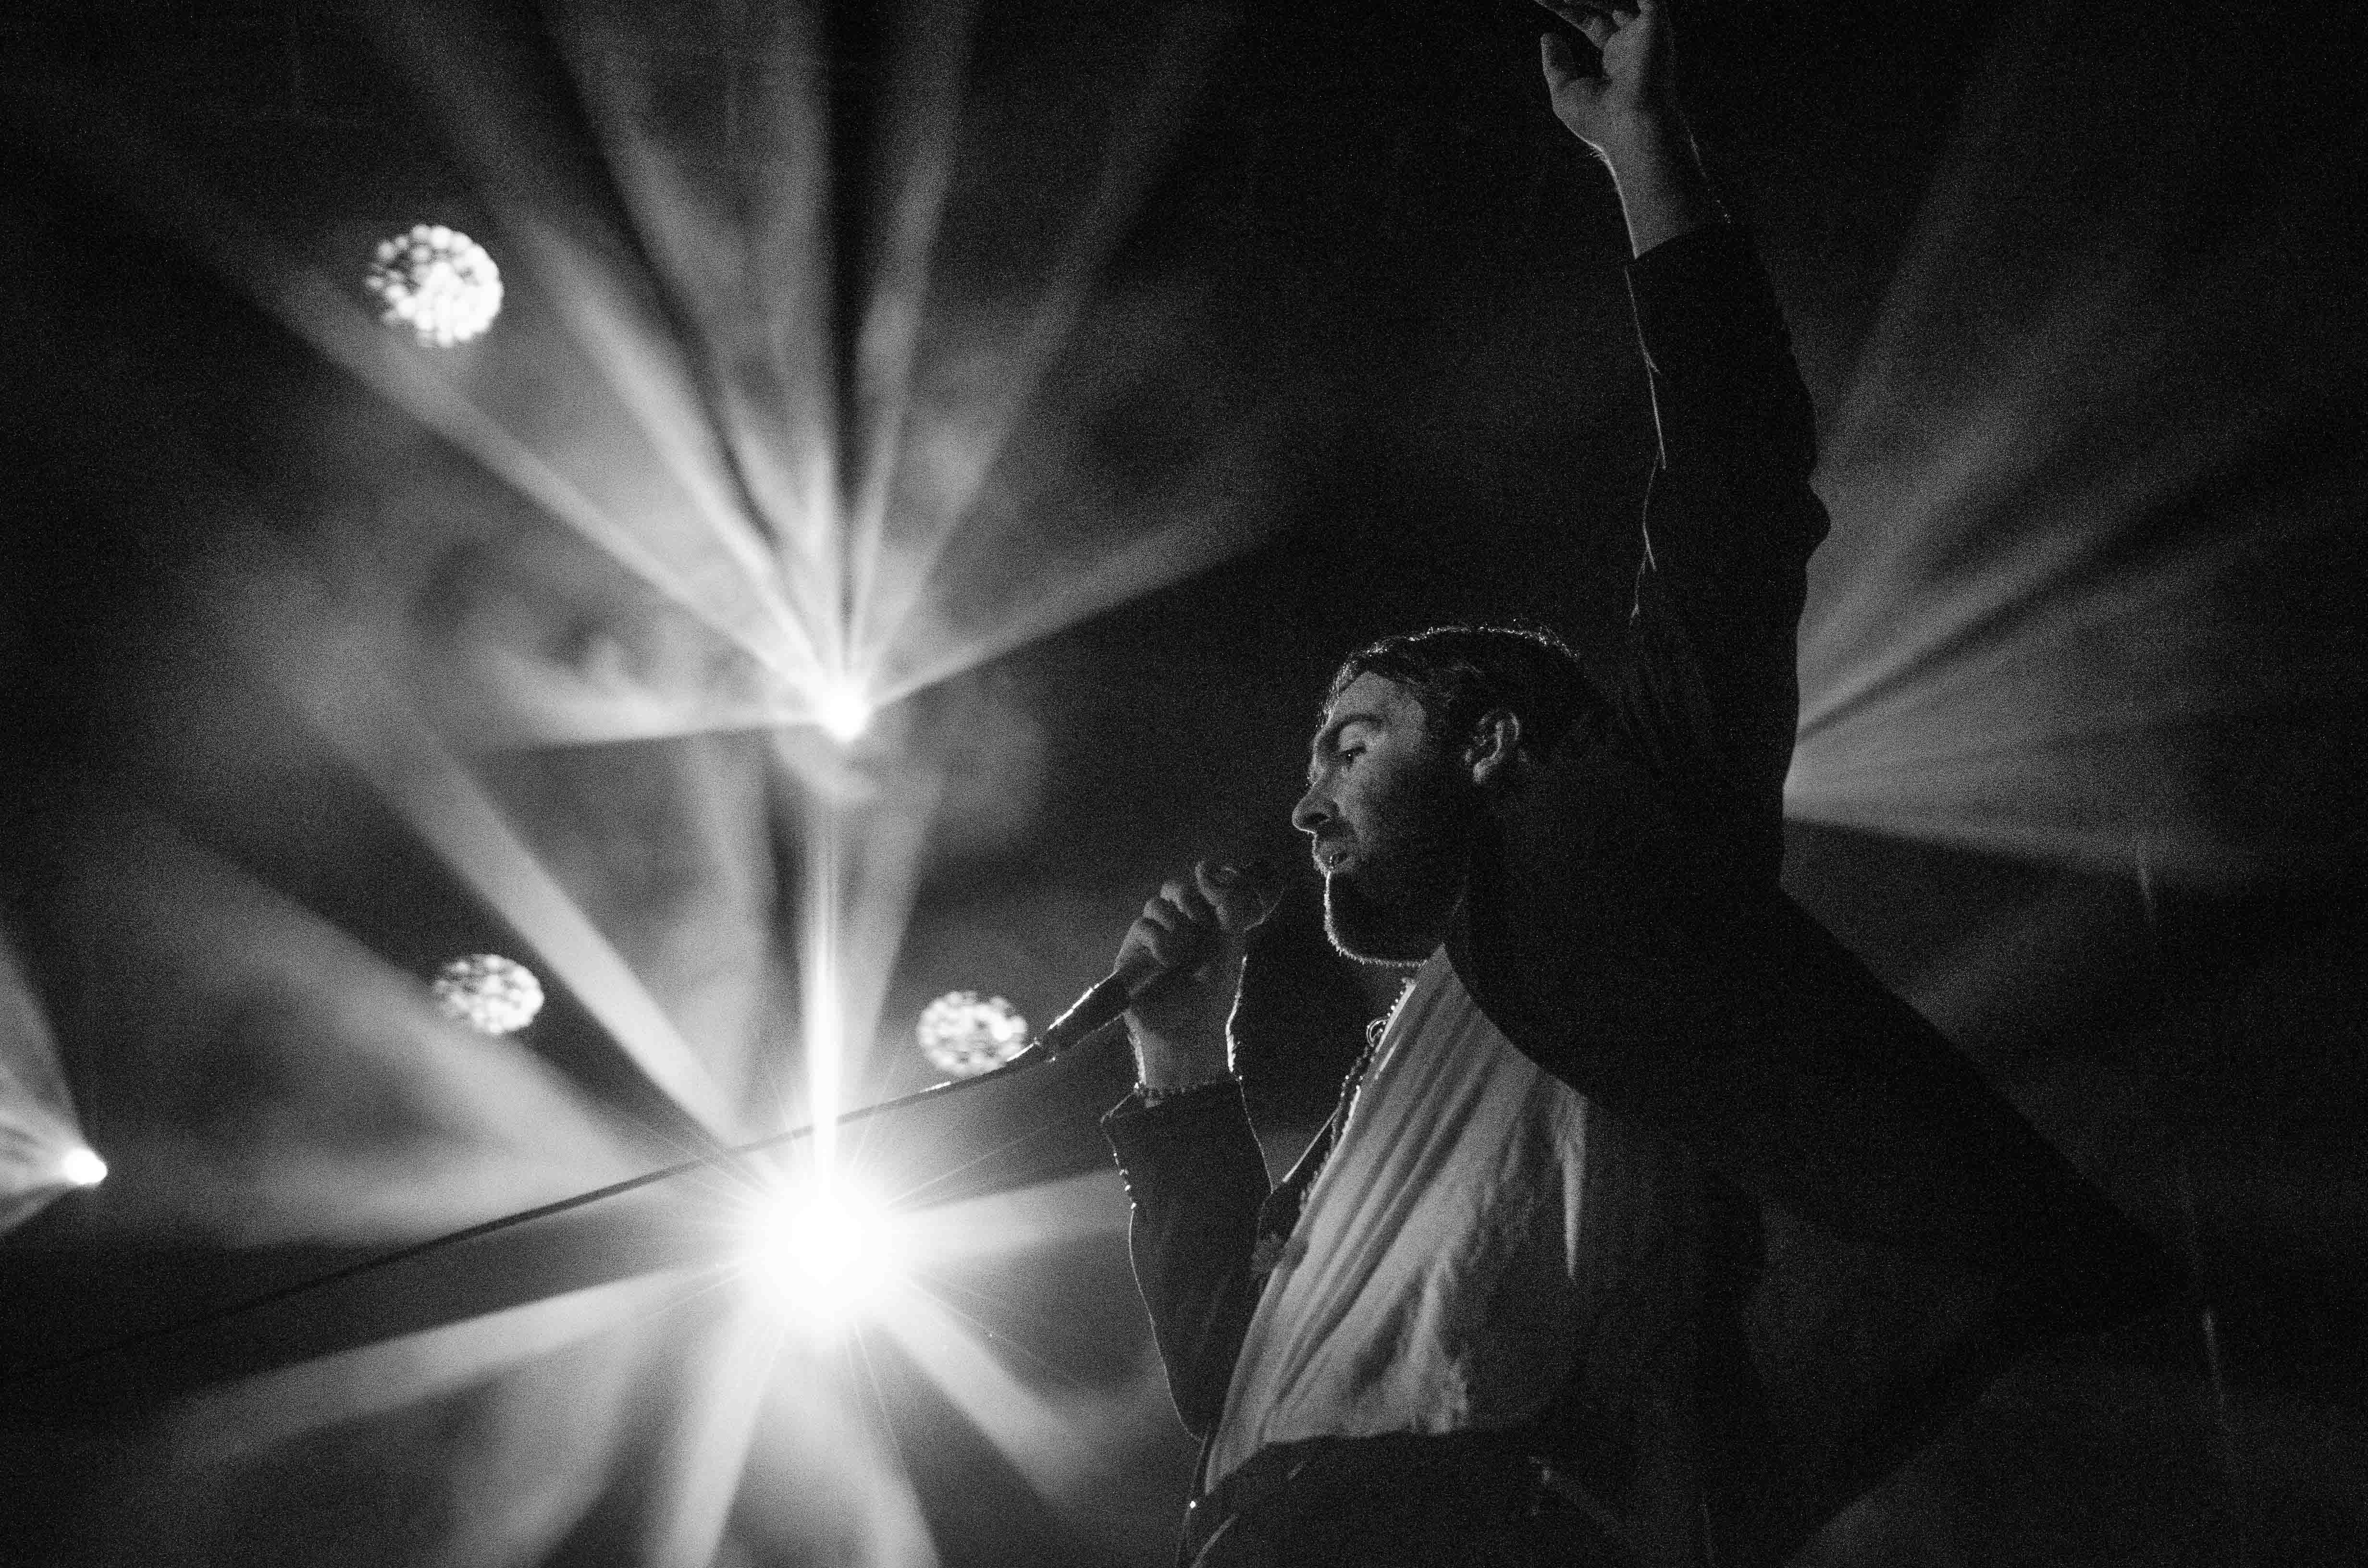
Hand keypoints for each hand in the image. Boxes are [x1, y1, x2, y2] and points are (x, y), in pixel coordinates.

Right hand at [1115, 861, 1272, 1089]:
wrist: (1190, 1030)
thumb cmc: (1214, 994)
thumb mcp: (1231, 947)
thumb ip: (1228, 909)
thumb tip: (1208, 870)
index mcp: (1203, 923)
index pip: (1200, 885)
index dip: (1208, 877)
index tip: (1213, 878)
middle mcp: (1176, 927)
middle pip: (1174, 887)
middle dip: (1188, 897)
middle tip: (1200, 920)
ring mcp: (1152, 938)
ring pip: (1156, 904)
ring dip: (1175, 921)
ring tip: (1185, 951)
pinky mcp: (1132, 953)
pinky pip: (1141, 925)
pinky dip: (1159, 938)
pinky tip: (1168, 959)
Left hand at [1535, 0, 1676, 160]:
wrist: (1633, 126)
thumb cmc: (1600, 120)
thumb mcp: (1565, 93)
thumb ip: (1556, 64)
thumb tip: (1547, 37)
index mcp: (1617, 61)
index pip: (1592, 23)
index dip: (1570, 10)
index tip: (1545, 1)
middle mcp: (1634, 43)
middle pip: (1605, 5)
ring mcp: (1647, 32)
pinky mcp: (1656, 22)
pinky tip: (1576, 0)